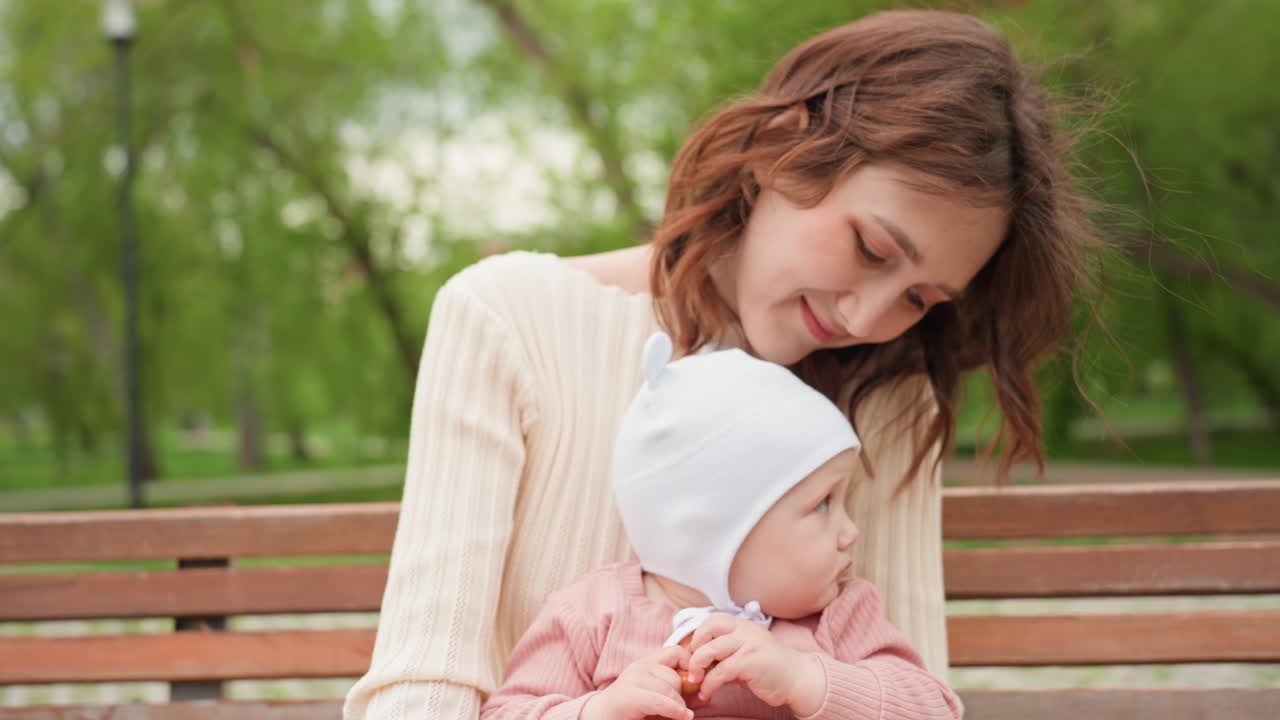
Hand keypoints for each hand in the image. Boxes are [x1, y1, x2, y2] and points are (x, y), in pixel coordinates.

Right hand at [582, 644, 693, 719]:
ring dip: (678, 706)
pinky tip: (683, 717)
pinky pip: (661, 700)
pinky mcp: (629, 695)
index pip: (677, 652)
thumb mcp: (658, 700)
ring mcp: (632, 679)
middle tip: (679, 709)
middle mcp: (639, 667)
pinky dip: (675, 710)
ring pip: (670, 688)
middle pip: (675, 675)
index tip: (697, 684)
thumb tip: (705, 695)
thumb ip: (679, 695)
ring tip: (671, 716)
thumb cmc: (632, 712)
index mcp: (646, 663)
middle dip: (682, 694)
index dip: (690, 666)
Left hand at [685, 613, 824, 713]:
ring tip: (694, 681)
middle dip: (694, 647)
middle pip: (709, 628)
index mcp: (744, 625)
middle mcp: (745, 631)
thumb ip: (726, 652)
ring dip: (697, 667)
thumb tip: (698, 660)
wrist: (797, 679)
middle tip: (690, 665)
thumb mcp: (746, 652)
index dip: (698, 634)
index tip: (692, 652)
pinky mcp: (749, 663)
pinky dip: (708, 685)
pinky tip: (706, 693)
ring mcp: (748, 645)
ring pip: (710, 650)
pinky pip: (720, 672)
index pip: (713, 619)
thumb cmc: (769, 668)